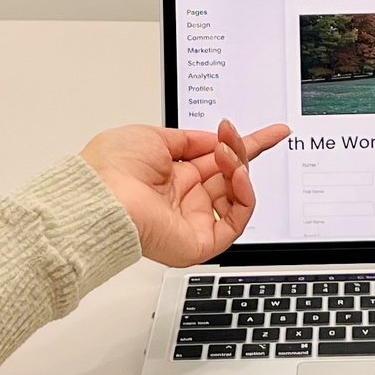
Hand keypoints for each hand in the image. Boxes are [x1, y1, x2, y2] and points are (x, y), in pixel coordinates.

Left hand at [81, 120, 285, 265]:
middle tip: (232, 135)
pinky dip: (245, 194)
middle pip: (232, 173)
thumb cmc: (111, 169)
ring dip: (239, 167)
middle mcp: (185, 198)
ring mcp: (194, 220)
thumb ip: (191, 139)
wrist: (100, 197)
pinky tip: (237, 175)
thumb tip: (215, 139)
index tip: (274, 132)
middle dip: (241, 149)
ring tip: (226, 153)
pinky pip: (237, 220)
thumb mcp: (155, 137)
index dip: (245, 144)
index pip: (218, 158)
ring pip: (238, 193)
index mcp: (173, 175)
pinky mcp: (201, 242)